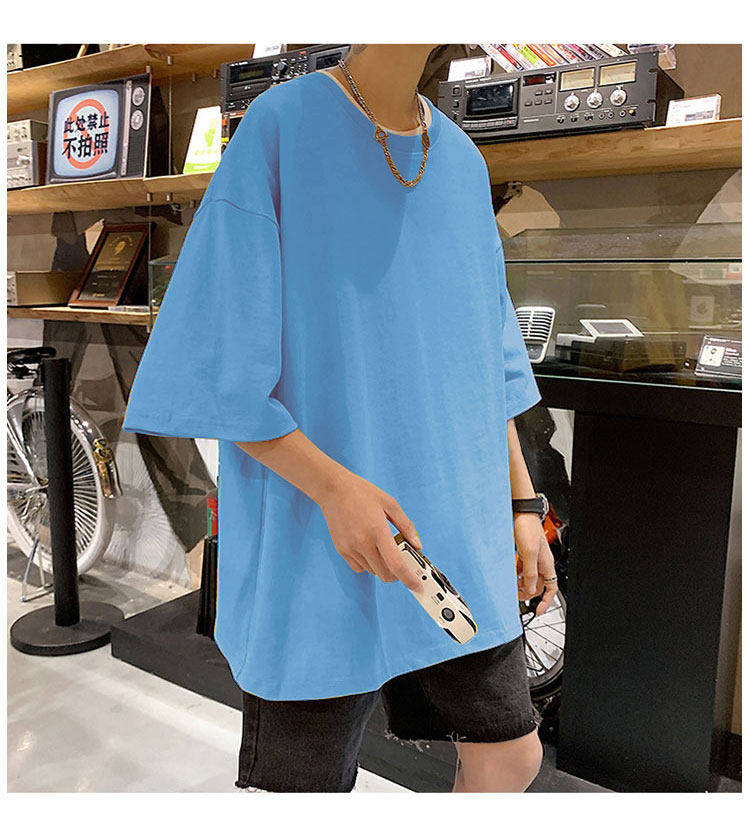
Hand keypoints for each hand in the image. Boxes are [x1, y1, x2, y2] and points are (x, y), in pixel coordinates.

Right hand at [318, 470, 423, 591]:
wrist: (333, 489)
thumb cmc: (362, 493)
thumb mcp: (390, 504)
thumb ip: (406, 526)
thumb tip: (417, 545)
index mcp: (378, 530)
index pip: (396, 564)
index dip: (409, 579)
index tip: (417, 586)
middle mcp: (363, 543)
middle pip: (385, 574)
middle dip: (397, 574)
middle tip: (403, 563)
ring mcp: (350, 548)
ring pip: (372, 571)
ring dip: (383, 567)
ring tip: (384, 549)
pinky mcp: (341, 550)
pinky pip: (359, 567)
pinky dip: (368, 564)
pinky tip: (370, 549)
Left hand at [513, 512, 557, 615]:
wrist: (521, 513)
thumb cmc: (528, 528)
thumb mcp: (529, 553)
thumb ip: (530, 573)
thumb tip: (530, 589)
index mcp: (547, 564)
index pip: (552, 589)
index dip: (546, 602)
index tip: (539, 611)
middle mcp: (541, 563)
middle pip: (538, 585)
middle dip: (528, 593)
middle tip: (517, 597)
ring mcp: (533, 558)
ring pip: (529, 578)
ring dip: (521, 584)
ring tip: (512, 588)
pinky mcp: (524, 553)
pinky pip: (522, 569)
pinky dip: (516, 574)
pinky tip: (510, 575)